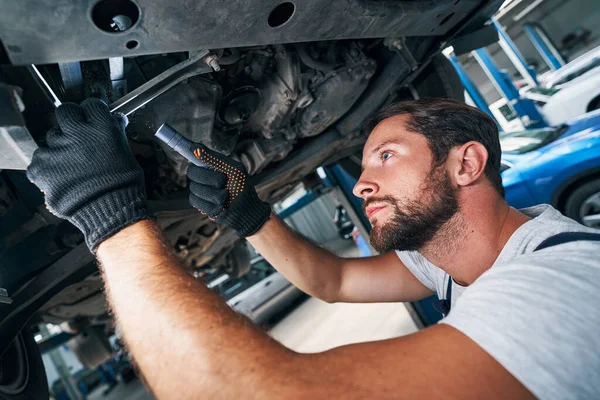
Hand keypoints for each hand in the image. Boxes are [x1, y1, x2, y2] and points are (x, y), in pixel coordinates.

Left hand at [27, 99, 151, 250]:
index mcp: (102, 129)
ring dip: (58, 148)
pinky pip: (39, 160)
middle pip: (65, 112)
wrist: (111, 212)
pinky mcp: (42, 167)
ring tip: (71, 166)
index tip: (91, 119)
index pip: (91, 105)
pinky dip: (47, 167)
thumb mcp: (126, 153)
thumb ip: (115, 133)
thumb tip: (115, 120)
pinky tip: (62, 177)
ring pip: (50, 138)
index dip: (91, 113)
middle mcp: (78, 135)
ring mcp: (57, 150)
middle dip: (70, 122)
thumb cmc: (123, 185)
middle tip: (76, 137)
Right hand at [187, 145, 269, 236]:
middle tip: (224, 182)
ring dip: (215, 194)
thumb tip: (196, 148)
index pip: (195, 158)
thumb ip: (215, 159)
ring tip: (226, 197)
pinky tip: (221, 206)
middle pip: (192, 173)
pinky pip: (198, 202)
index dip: (188, 152)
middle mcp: (202, 178)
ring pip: (195, 189)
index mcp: (210, 167)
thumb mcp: (234, 170)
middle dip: (211, 178)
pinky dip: (213, 204)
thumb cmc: (242, 187)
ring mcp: (200, 192)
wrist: (247, 211)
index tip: (186, 150)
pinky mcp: (200, 206)